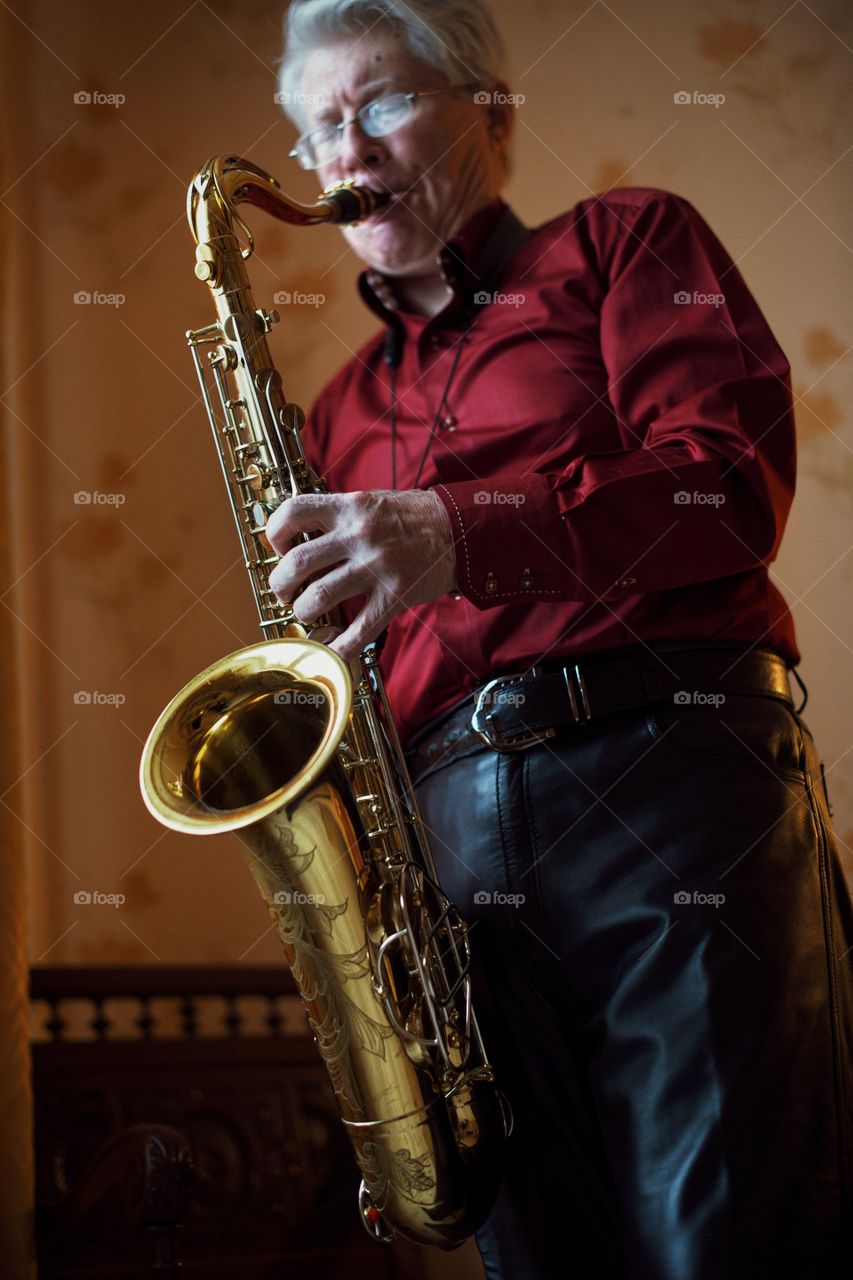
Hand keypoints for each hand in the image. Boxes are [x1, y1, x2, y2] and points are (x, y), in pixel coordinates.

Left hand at [265, 489, 456, 659]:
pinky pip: (361, 629)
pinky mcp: (394, 596)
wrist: (460, 530)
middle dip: (280, 583)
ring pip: (320, 596)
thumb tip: (300, 534)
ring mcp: (377, 567)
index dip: (276, 533)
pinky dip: (341, 646)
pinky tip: (332, 652)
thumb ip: (338, 515)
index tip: (281, 547)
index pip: (293, 512)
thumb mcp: (371, 500)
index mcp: (350, 507)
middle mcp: (359, 535)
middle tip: (284, 591)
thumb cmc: (412, 516)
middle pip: (298, 562)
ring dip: (304, 610)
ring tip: (306, 612)